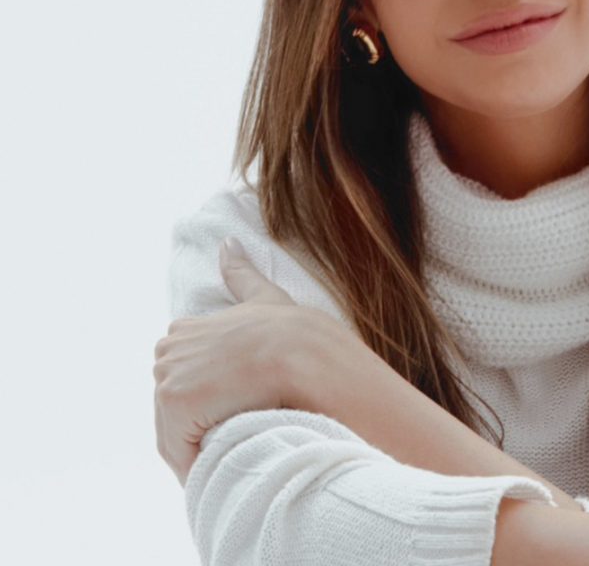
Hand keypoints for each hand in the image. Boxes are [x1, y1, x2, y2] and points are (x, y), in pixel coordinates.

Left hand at [153, 237, 318, 485]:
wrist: (303, 353)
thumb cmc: (292, 331)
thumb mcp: (263, 298)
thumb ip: (241, 274)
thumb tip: (228, 242)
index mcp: (183, 330)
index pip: (184, 380)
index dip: (211, 400)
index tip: (241, 407)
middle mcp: (168, 351)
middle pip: (176, 408)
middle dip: (203, 425)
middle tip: (244, 432)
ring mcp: (168, 378)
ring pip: (177, 430)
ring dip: (203, 446)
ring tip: (241, 448)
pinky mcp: (174, 403)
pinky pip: (180, 449)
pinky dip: (200, 463)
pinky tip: (228, 461)